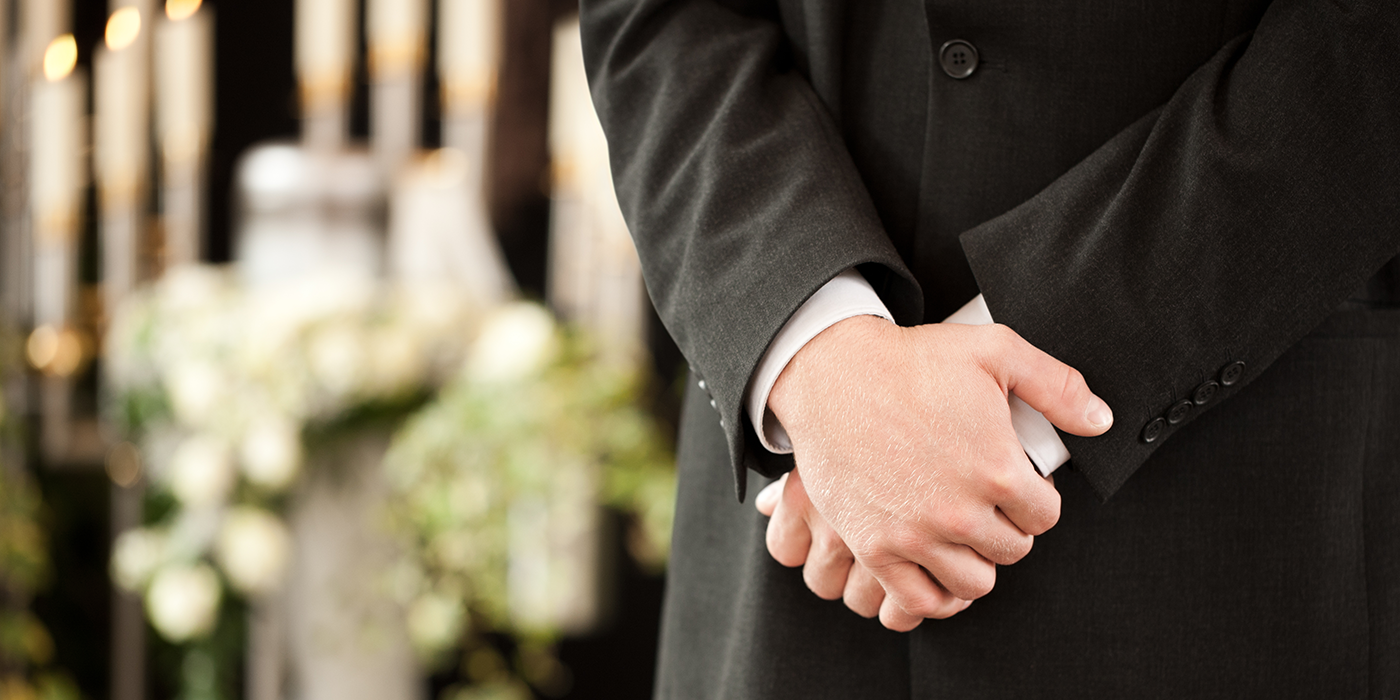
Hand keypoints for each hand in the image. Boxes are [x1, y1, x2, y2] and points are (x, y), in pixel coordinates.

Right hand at [766, 315, 1110, 629]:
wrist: (831, 373)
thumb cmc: (909, 360)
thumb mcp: (994, 351)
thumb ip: (1057, 387)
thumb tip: (1100, 421)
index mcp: (997, 470)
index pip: (1045, 517)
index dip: (1035, 500)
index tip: (1016, 487)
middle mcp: (959, 511)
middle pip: (1011, 551)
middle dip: (1006, 528)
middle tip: (986, 505)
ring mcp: (915, 535)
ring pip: (973, 583)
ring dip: (974, 560)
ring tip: (962, 534)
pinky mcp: (875, 547)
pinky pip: (919, 601)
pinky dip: (935, 595)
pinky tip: (936, 568)